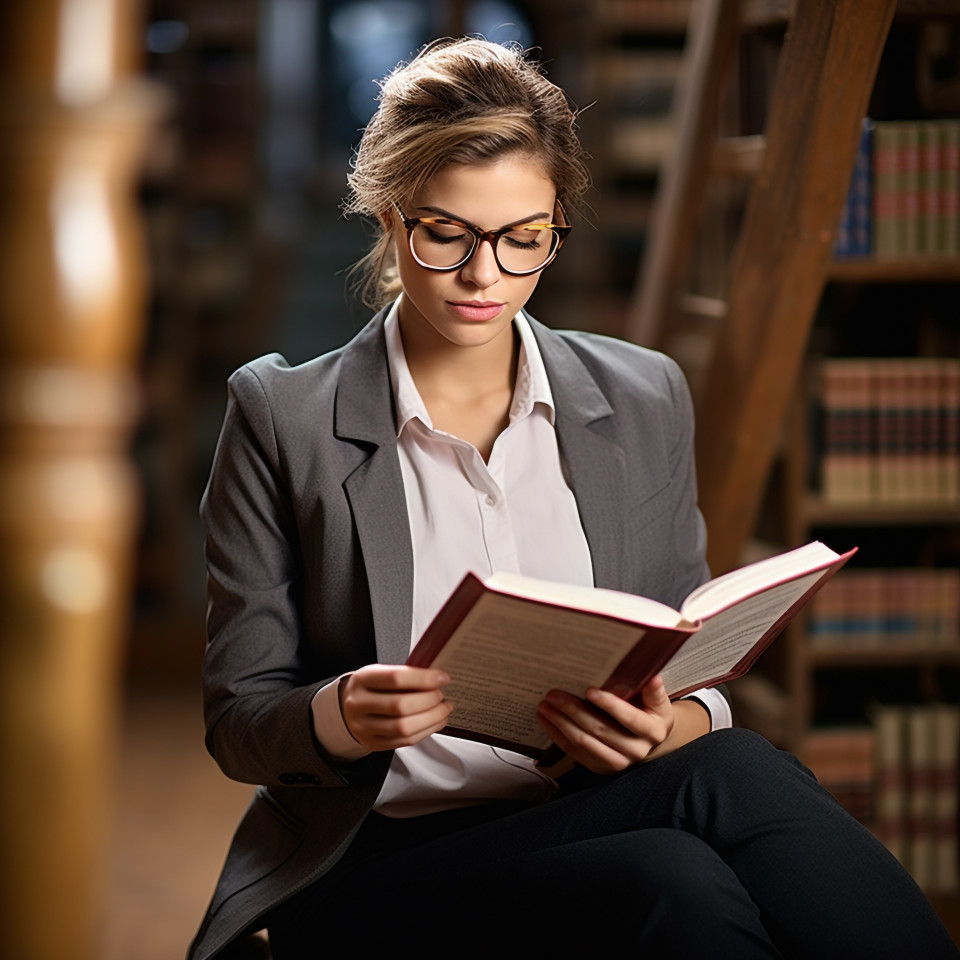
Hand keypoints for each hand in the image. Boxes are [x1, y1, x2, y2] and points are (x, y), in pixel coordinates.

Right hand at [338, 664, 453, 751]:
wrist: (347, 708)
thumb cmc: (372, 687)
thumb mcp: (381, 673)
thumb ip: (405, 674)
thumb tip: (438, 678)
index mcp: (362, 679)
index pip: (396, 678)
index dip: (424, 678)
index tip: (442, 678)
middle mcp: (359, 704)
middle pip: (400, 705)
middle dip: (429, 701)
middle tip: (441, 696)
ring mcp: (363, 726)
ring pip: (403, 727)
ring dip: (431, 718)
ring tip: (444, 709)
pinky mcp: (373, 743)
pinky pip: (404, 741)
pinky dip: (426, 731)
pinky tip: (436, 722)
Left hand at [535, 675, 679, 774]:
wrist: (648, 740)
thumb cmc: (651, 713)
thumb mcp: (658, 701)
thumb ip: (654, 690)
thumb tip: (652, 675)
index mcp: (652, 731)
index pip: (630, 718)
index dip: (609, 705)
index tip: (589, 690)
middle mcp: (636, 750)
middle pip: (600, 730)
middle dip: (574, 711)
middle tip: (554, 694)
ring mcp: (617, 762)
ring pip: (584, 742)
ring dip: (561, 723)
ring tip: (545, 705)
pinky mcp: (599, 766)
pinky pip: (574, 751)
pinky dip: (557, 734)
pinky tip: (546, 719)